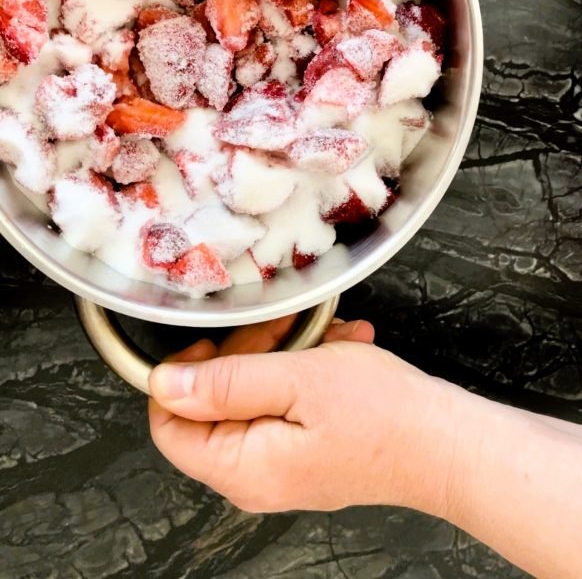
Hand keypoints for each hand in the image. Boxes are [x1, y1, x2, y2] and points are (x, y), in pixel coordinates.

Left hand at [148, 315, 458, 513]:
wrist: (446, 444)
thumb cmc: (383, 417)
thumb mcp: (296, 379)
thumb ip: (225, 382)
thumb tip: (164, 384)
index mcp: (242, 468)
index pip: (169, 425)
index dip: (184, 375)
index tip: (217, 341)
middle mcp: (255, 478)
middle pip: (212, 406)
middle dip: (244, 355)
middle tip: (280, 330)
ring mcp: (281, 468)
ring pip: (251, 397)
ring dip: (281, 356)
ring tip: (319, 338)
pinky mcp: (305, 454)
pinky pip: (283, 405)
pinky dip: (304, 372)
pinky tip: (335, 353)